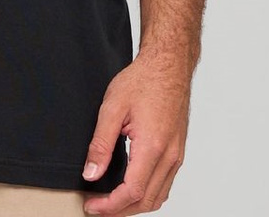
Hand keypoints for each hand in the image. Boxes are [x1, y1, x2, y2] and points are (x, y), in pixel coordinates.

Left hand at [80, 49, 191, 213]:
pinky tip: (131, 188)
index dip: (109, 206)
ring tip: (110, 201)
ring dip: (134, 205)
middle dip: (119, 210)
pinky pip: (164, 184)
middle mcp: (170, 156)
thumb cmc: (143, 80)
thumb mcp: (112, 107)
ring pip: (157, 197)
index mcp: (153, 146)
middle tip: (96, 206)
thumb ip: (100, 144)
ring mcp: (176, 156)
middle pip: (146, 201)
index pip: (132, 192)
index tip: (92, 206)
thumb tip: (91, 174)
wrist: (168, 66)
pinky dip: (147, 194)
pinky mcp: (178, 152)